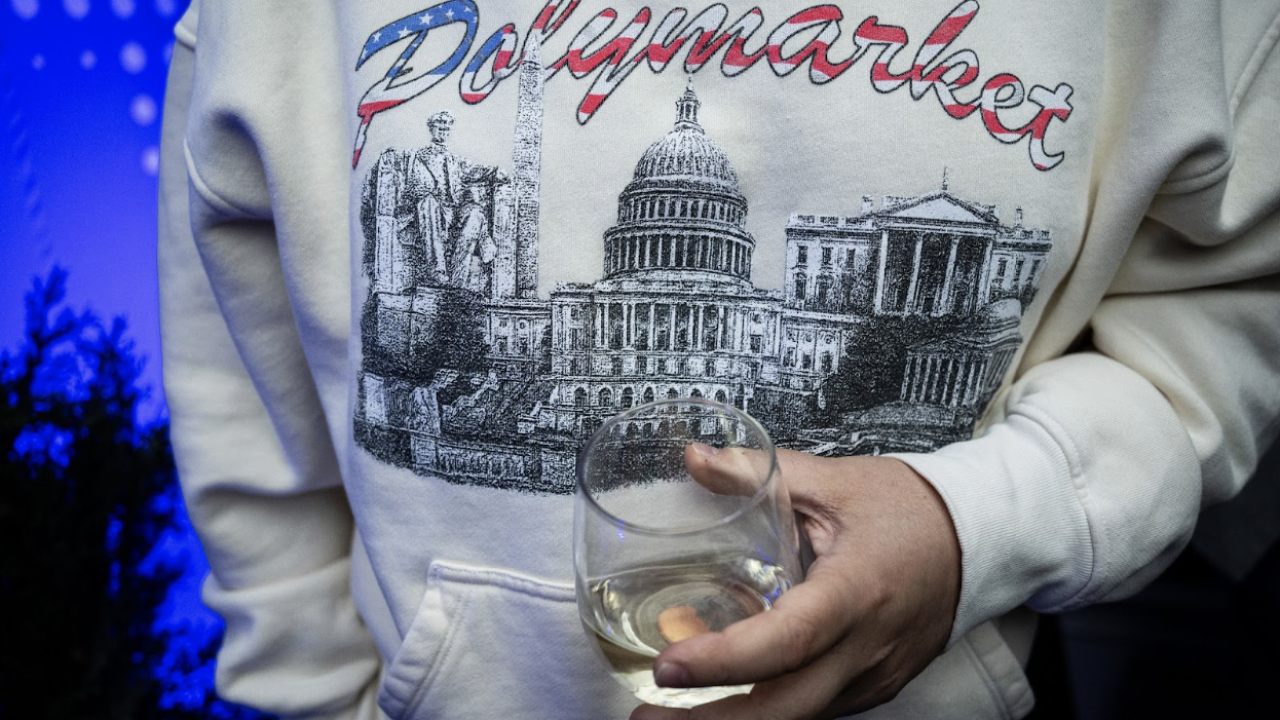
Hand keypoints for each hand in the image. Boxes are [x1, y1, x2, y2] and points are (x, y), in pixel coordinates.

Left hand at [632, 449, 960, 719]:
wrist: (981, 539)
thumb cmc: (912, 509)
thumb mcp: (834, 480)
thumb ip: (758, 471)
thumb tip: (697, 461)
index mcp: (858, 590)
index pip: (788, 639)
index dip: (726, 659)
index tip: (670, 666)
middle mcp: (868, 647)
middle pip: (786, 708)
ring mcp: (874, 676)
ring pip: (800, 717)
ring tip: (669, 717)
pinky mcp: (874, 687)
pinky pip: (817, 708)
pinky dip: (770, 710)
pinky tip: (727, 702)